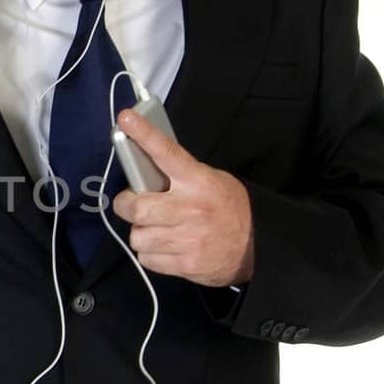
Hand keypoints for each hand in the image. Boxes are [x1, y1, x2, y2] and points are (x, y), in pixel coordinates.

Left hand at [111, 108, 254, 286]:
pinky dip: (151, 253)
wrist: (257, 246)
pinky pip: (147, 258)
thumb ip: (180, 174)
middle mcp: (191, 208)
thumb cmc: (230, 208)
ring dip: (141, 232)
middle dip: (126, 205)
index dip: (144, 134)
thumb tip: (145, 164)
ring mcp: (188, 238)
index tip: (126, 119)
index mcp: (198, 181)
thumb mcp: (211, 180)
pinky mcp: (186, 264)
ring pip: (138, 235)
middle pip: (137, 207)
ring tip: (157, 228)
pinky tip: (166, 246)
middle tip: (132, 204)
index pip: (166, 152)